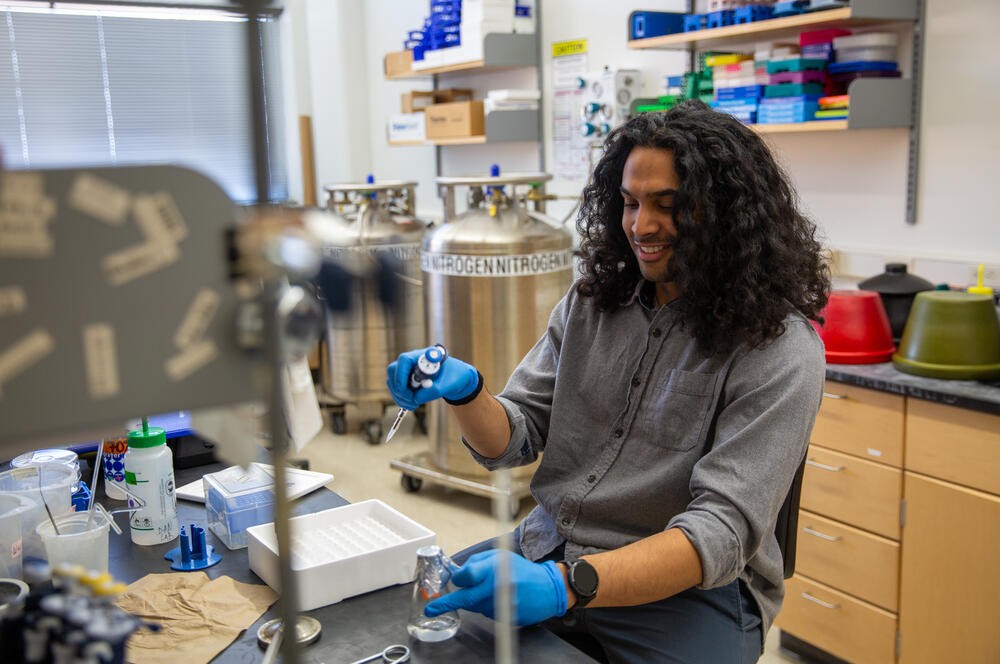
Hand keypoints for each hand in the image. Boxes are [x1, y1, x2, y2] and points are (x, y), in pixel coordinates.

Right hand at [386, 347, 480, 410]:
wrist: (456, 378)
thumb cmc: (454, 376)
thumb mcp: (449, 384)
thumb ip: (435, 390)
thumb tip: (417, 398)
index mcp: (423, 356)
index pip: (404, 360)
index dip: (401, 375)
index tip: (408, 391)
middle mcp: (412, 361)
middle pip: (393, 371)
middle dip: (399, 389)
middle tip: (411, 400)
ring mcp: (407, 370)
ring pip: (392, 382)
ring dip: (400, 397)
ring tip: (414, 405)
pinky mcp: (405, 380)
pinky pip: (396, 389)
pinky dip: (401, 399)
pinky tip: (412, 404)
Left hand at [424, 550, 567, 625]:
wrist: (547, 589)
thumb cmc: (522, 571)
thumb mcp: (499, 557)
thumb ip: (477, 564)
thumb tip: (456, 574)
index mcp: (495, 568)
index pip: (466, 575)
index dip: (457, 579)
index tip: (452, 581)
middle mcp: (498, 586)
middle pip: (465, 598)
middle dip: (445, 604)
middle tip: (431, 609)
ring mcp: (503, 605)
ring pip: (474, 607)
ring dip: (473, 601)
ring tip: (488, 591)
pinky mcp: (506, 618)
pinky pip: (486, 614)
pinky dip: (485, 608)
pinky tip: (497, 600)